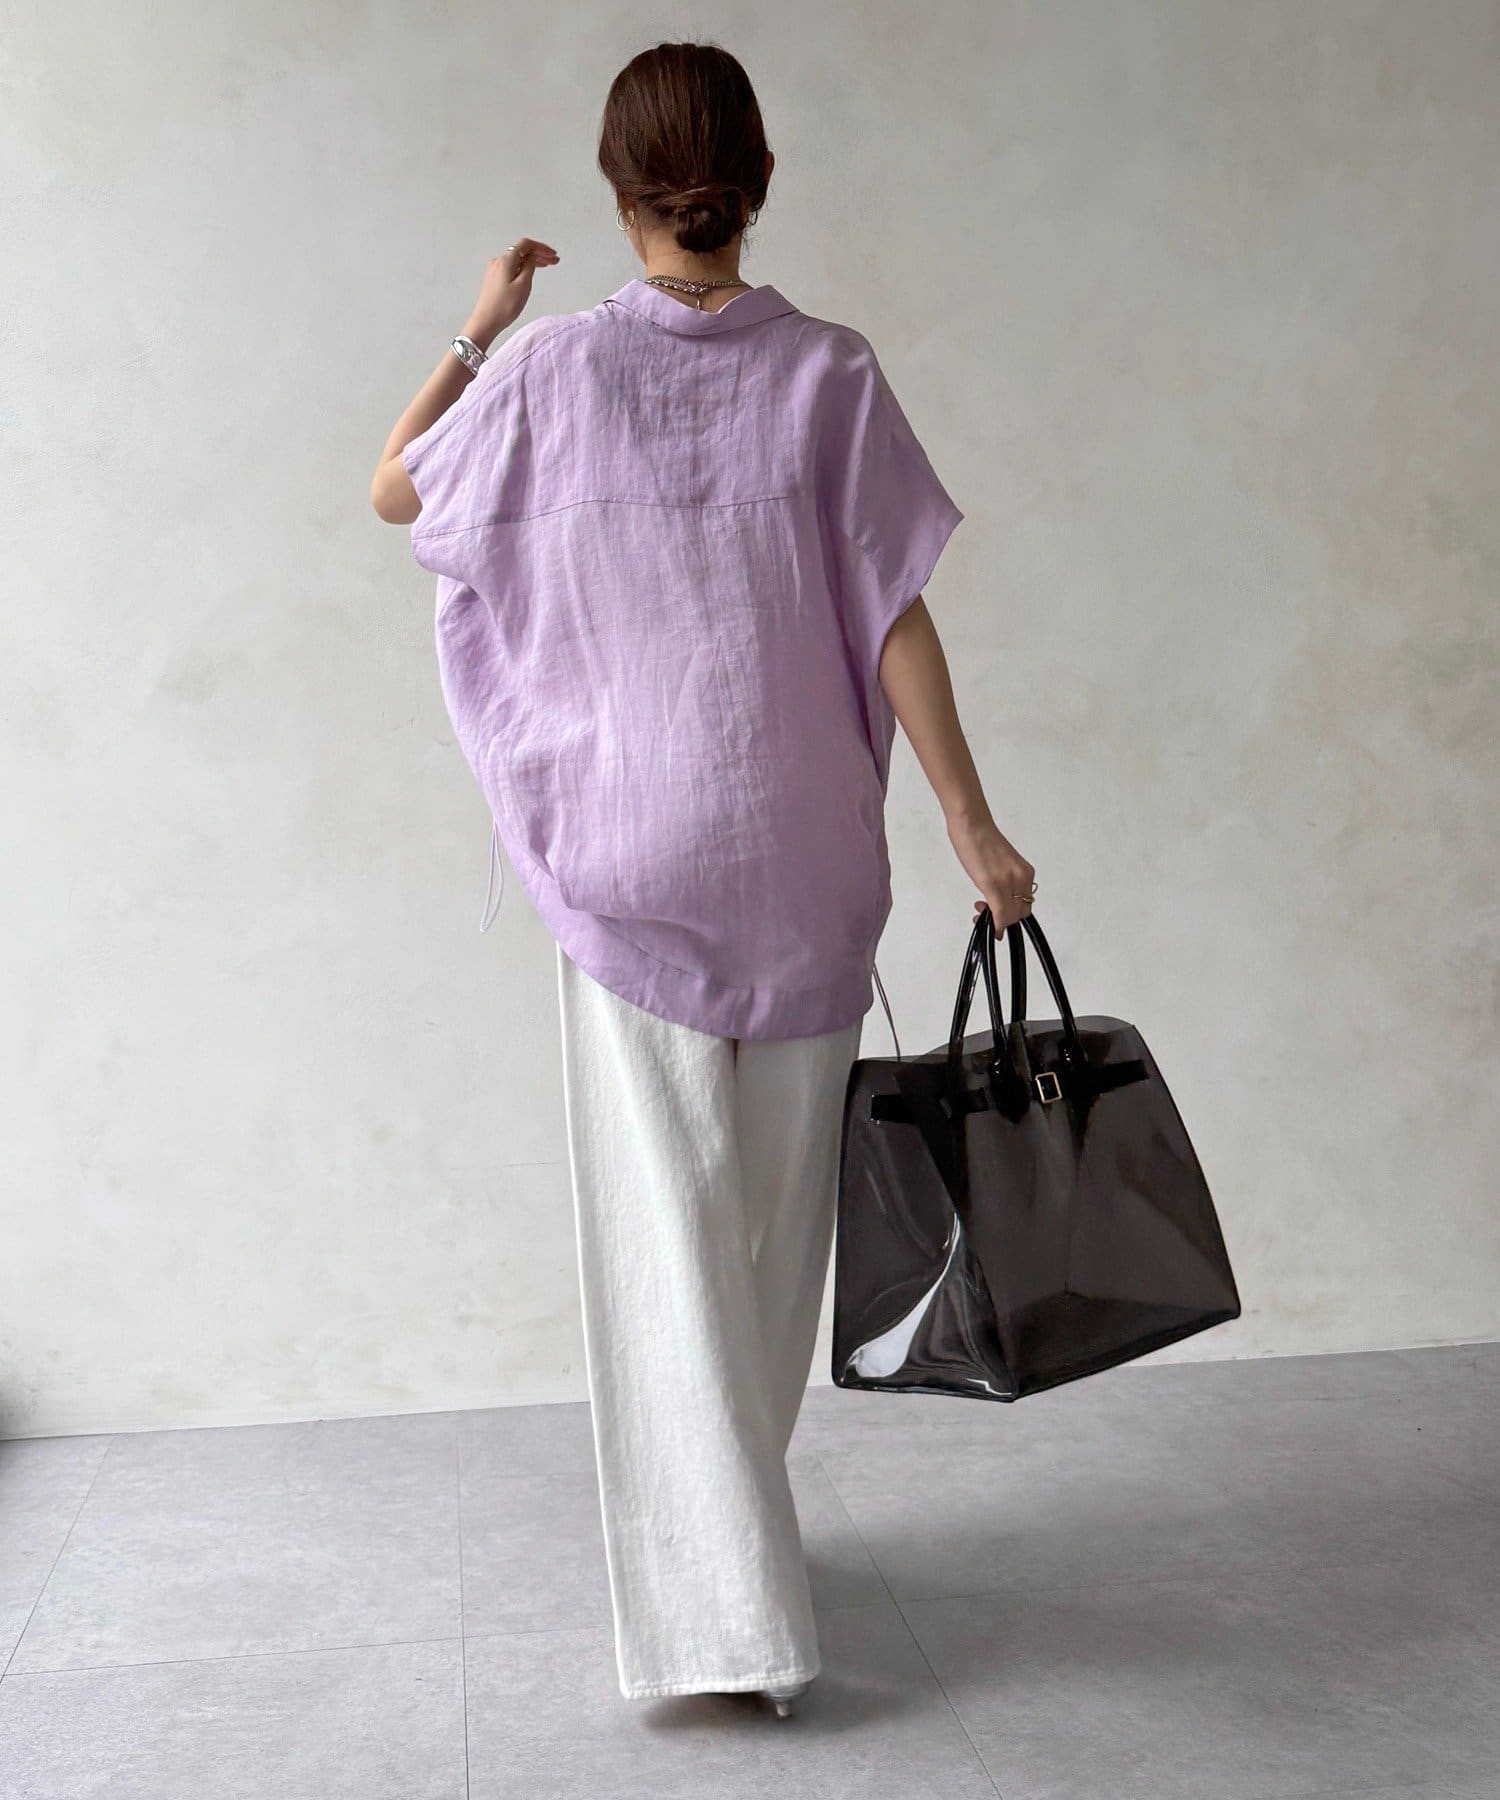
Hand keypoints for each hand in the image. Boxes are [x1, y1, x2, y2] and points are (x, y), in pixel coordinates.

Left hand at [464, 238, 559, 345]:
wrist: (486, 321)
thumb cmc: (505, 305)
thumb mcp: (523, 284)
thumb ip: (530, 266)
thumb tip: (533, 256)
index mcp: (507, 259)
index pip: (526, 244)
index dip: (542, 247)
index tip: (553, 255)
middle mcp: (499, 260)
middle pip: (522, 251)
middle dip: (539, 254)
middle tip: (554, 261)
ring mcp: (494, 268)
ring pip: (517, 259)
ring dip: (531, 260)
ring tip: (546, 266)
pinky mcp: (493, 277)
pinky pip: (510, 266)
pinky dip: (522, 267)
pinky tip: (529, 273)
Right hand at [948, 814, 1036, 931]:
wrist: (972, 824)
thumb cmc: (982, 839)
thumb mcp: (1002, 864)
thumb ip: (1006, 880)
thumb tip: (1002, 897)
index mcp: (1026, 872)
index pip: (1025, 905)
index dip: (1011, 916)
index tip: (997, 915)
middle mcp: (1022, 878)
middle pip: (1020, 913)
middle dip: (1004, 920)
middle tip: (985, 912)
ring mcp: (1009, 882)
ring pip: (1011, 916)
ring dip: (996, 920)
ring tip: (980, 907)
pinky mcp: (993, 884)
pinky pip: (1000, 914)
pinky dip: (994, 923)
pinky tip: (981, 919)